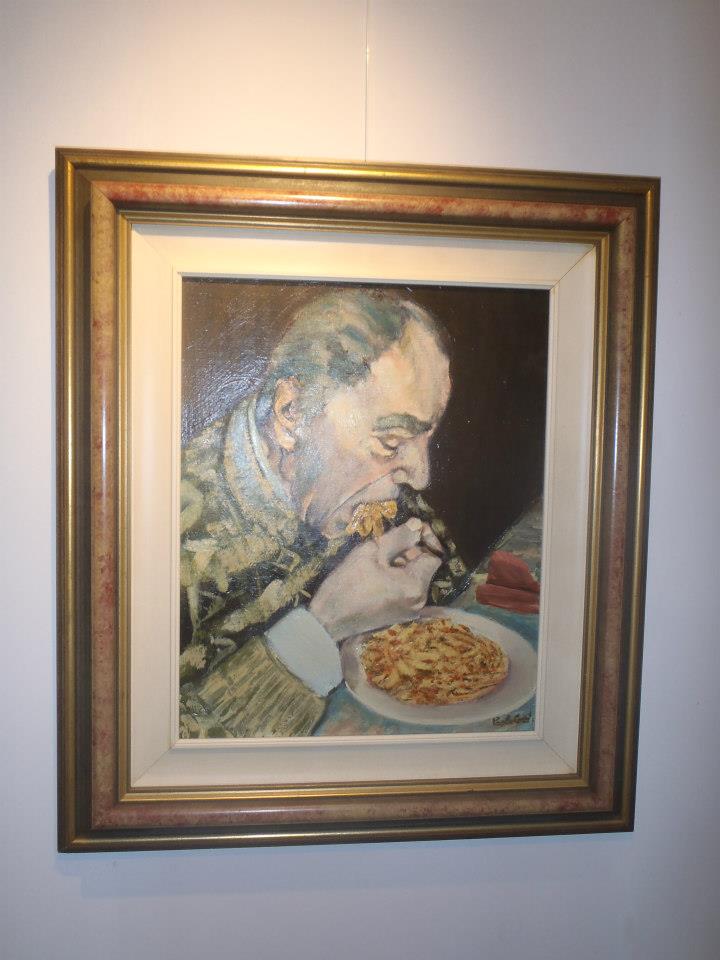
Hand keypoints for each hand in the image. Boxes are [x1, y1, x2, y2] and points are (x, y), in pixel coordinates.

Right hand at [309, 518, 443, 640]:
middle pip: (424, 567)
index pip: (434, 556)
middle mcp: (419, 601)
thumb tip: (417, 525)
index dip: (424, 540)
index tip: (408, 529)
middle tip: (386, 544)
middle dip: (409, 551)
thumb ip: (398, 538)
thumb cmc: (346, 584)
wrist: (327, 621)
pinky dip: (397, 577)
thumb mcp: (371, 553)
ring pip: (415, 577)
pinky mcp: (400, 615)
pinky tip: (377, 574)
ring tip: (378, 559)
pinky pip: (406, 588)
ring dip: (401, 563)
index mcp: (415, 585)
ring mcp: (410, 610)